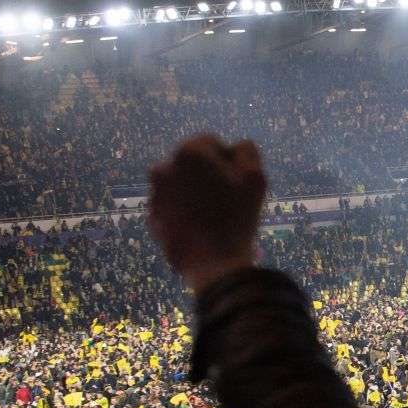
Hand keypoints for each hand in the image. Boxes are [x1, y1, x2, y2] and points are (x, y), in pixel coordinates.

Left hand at [147, 134, 266, 292]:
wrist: (213, 264)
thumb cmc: (237, 217)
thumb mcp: (256, 177)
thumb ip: (246, 151)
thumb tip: (235, 147)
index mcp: (189, 153)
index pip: (210, 143)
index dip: (227, 160)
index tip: (236, 182)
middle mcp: (164, 167)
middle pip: (191, 163)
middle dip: (206, 174)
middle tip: (225, 199)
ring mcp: (154, 194)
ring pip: (179, 184)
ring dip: (193, 192)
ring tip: (212, 215)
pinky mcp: (152, 218)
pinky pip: (171, 206)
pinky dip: (182, 212)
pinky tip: (200, 228)